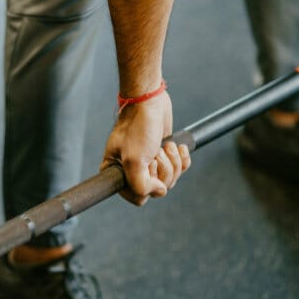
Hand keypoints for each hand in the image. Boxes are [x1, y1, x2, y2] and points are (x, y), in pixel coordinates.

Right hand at [100, 91, 190, 205]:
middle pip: (157, 189)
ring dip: (172, 162)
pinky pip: (179, 168)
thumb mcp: (134, 161)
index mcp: (116, 173)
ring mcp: (148, 162)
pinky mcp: (163, 154)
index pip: (137, 197)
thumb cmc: (137, 127)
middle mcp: (131, 170)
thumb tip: (160, 191)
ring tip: (165, 146)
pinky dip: (182, 158)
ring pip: (169, 179)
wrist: (149, 101)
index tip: (146, 165)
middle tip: (155, 152)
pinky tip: (176, 145)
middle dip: (163, 170)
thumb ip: (141, 186)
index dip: (147, 185)